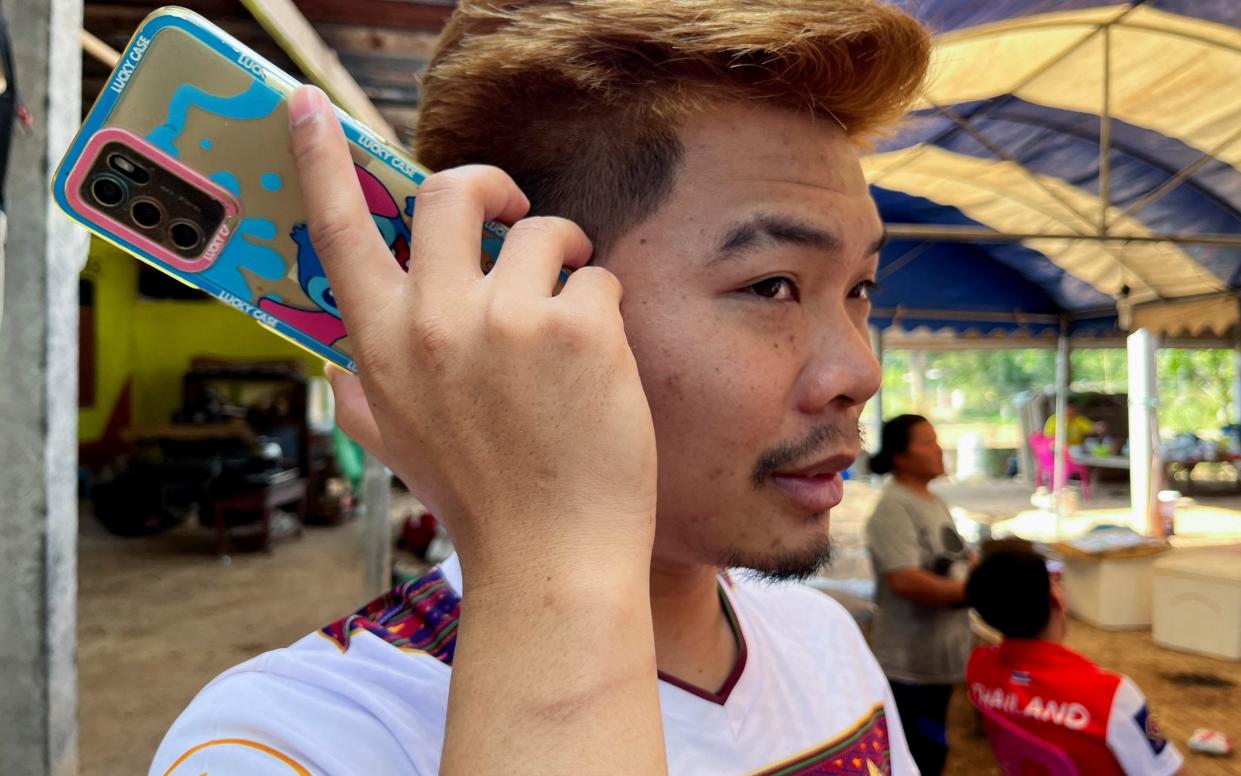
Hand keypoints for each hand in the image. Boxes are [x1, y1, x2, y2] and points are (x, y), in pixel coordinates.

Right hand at [287, 86, 657, 583]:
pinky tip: (597, 366)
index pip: (339, 230)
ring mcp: (507, 319)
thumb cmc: (480, 500)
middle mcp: (434, 321)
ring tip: (569, 318)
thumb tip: (332, 359)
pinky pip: (596, 274)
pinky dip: (602, 308)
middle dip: (489, 187)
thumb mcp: (397, 443)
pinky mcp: (577, 326)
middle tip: (512, 212)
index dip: (319, 159)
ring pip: (541, 229)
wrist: (552, 557)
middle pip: (450, 190)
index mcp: (381, 345)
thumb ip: (360, 391)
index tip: (307, 106)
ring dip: (563, 259)